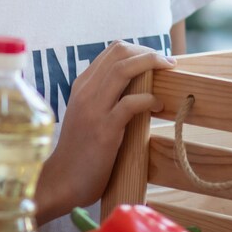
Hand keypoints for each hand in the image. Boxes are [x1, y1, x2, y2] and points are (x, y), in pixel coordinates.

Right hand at [38, 41, 173, 218]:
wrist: (62, 180)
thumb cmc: (79, 151)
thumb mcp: (87, 115)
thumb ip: (104, 97)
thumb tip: (137, 86)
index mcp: (82, 85)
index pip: (113, 51)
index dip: (139, 50)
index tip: (156, 60)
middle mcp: (86, 91)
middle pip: (120, 52)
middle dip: (149, 52)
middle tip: (168, 63)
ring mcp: (93, 109)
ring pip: (124, 69)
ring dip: (152, 64)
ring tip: (169, 72)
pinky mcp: (104, 129)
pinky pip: (131, 103)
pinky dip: (150, 99)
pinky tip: (159, 106)